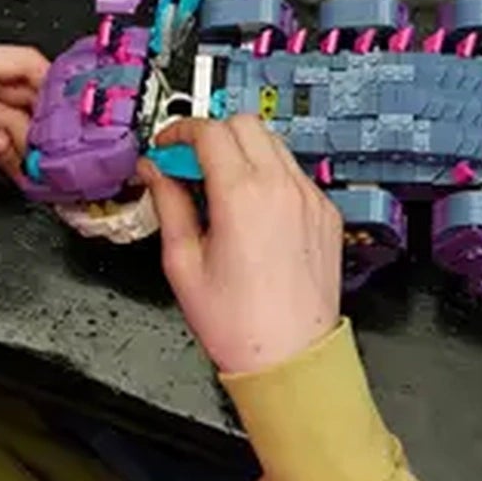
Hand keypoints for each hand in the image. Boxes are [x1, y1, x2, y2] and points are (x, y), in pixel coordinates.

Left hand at [0, 41, 48, 176]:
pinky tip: (16, 170)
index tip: (74, 113)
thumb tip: (0, 145)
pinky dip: (1, 148)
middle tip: (60, 155)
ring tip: (41, 172)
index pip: (22, 62)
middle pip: (19, 92)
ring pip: (5, 114)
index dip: (52, 83)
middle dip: (42, 121)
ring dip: (24, 141)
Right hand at [137, 115, 343, 376]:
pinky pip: (295, 173)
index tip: (167, 145)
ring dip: (243, 150)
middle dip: (212, 133)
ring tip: (220, 186)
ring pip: (274, 143)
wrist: (290, 357)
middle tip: (190, 161)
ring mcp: (310, 198)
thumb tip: (155, 173)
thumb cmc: (238, 324)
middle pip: (245, 123)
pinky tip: (253, 208)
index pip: (210, 131)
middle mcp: (282, 188)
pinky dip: (270, 175)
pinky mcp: (326, 213)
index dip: (180, 130)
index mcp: (242, 196)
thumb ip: (169, 205)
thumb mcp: (183, 262)